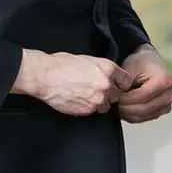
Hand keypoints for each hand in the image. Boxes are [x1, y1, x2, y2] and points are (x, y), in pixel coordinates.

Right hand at [12, 49, 133, 116]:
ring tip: (85, 95)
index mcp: (107, 68)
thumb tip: (108, 76)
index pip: (126, 81)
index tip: (115, 85)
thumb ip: (101, 69)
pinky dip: (88, 108)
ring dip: (99, 103)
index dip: (119, 83)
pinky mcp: (88, 110)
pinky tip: (78, 99)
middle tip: (95, 89)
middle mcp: (106, 84)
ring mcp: (98, 99)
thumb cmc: (61, 65)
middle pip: (117, 95)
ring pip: (106, 106)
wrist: (45, 76)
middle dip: (108, 94)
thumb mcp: (87, 59)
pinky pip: (93, 112)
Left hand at [116, 45, 171, 122]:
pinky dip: (131, 115)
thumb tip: (117, 96)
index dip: (126, 98)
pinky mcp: (160, 111)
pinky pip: (143, 118)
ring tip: (116, 105)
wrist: (148, 62)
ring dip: (127, 113)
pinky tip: (123, 108)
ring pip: (142, 116)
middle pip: (143, 108)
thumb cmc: (140, 62)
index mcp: (165, 81)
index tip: (114, 96)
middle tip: (112, 103)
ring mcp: (166, 105)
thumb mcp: (130, 66)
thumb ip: (125, 82)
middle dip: (125, 107)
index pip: (142, 96)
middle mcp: (169, 95)